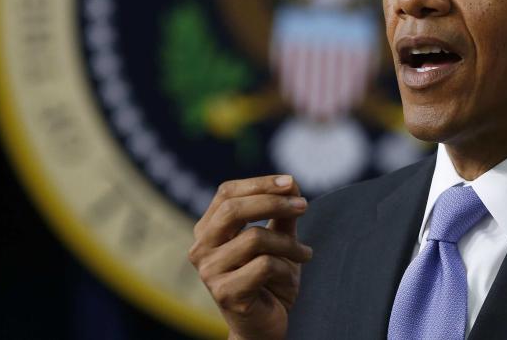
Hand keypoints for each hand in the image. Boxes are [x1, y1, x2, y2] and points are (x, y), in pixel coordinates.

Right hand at [188, 175, 311, 339]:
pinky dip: (286, 268)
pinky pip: (263, 266)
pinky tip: (291, 277)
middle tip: (304, 206)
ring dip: (288, 244)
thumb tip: (292, 183)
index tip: (291, 182)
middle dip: (274, 202)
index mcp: (208, 230)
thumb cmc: (269, 280)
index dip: (259, 183)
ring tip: (305, 254)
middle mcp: (202, 249)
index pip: (227, 193)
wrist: (265, 327)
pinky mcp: (225, 293)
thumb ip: (281, 214)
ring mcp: (210, 272)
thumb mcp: (277, 241)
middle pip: (233, 210)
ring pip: (254, 238)